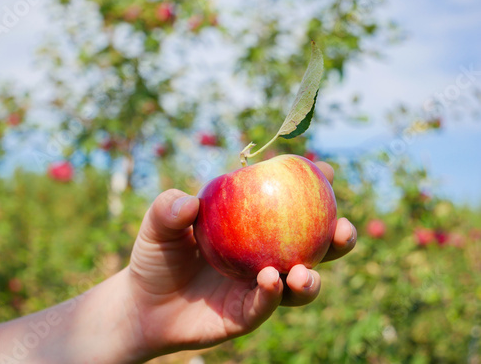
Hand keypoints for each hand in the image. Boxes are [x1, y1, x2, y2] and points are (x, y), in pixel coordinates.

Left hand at [125, 161, 356, 360]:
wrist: (145, 304)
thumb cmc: (156, 257)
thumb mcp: (158, 226)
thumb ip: (168, 208)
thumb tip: (189, 203)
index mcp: (252, 225)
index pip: (288, 203)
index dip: (312, 187)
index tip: (326, 171)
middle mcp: (265, 254)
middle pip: (312, 245)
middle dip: (337, 237)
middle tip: (341, 228)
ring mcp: (260, 285)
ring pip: (300, 283)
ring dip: (311, 277)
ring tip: (303, 271)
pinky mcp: (249, 313)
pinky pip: (268, 304)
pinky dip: (273, 293)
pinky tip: (271, 281)